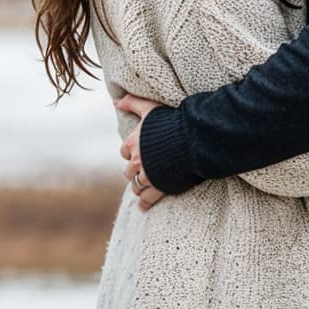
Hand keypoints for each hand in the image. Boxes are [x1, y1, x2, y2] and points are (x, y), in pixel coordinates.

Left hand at [115, 94, 164, 209]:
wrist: (194, 138)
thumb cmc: (174, 120)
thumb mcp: (150, 107)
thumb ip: (132, 103)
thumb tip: (114, 100)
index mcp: (133, 142)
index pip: (125, 151)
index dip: (131, 153)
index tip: (138, 155)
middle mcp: (137, 160)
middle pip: (129, 171)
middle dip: (134, 171)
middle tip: (142, 173)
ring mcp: (148, 175)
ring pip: (136, 185)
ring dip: (138, 187)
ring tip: (142, 190)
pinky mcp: (160, 186)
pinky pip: (148, 198)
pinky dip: (144, 204)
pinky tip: (143, 208)